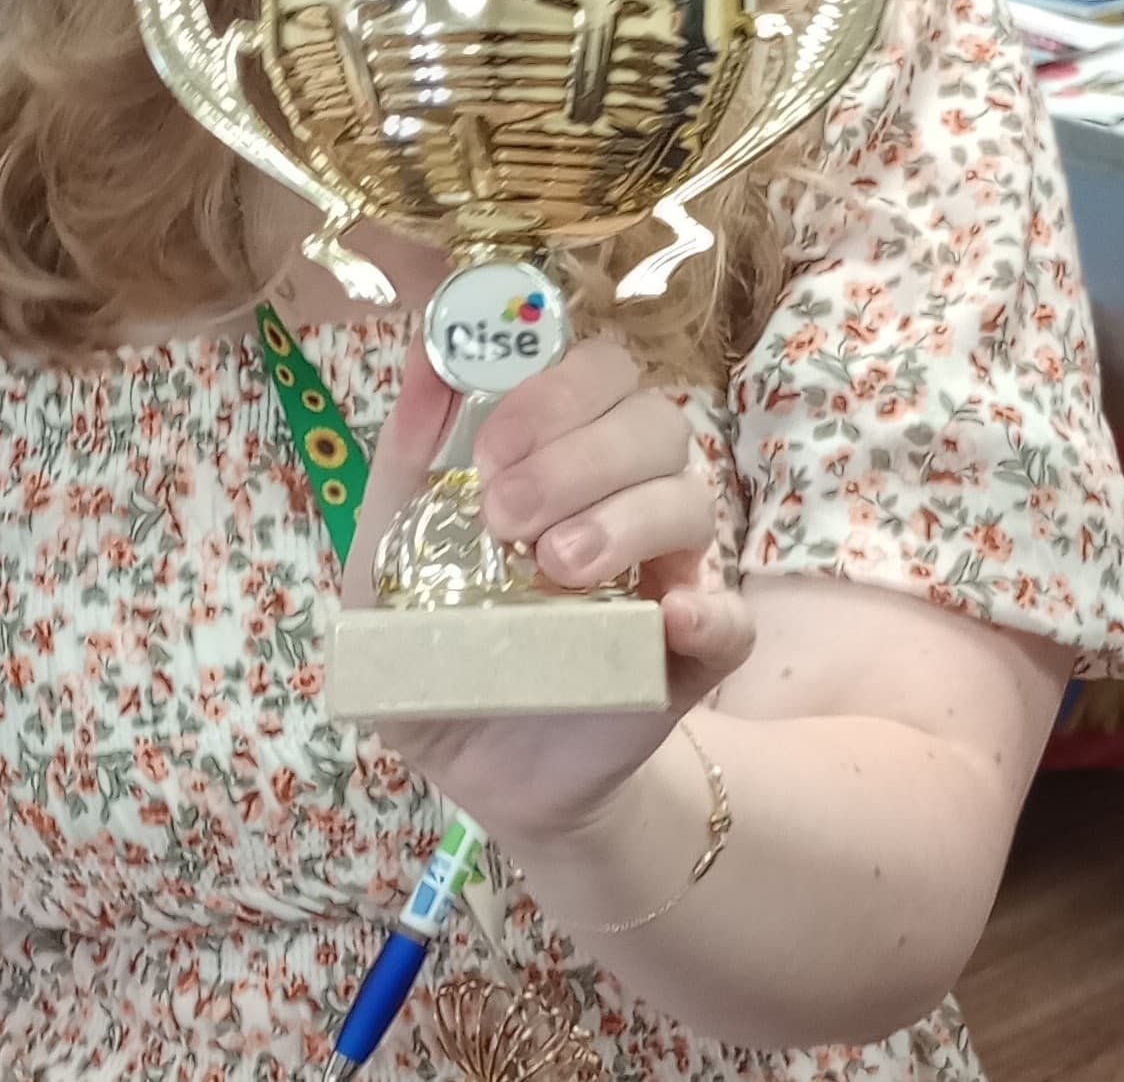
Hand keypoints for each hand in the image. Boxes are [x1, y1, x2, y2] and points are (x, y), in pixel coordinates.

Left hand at [341, 336, 755, 844]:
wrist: (480, 768)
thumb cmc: (440, 641)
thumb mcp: (390, 557)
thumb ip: (405, 458)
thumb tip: (423, 353)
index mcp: (562, 451)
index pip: (597, 368)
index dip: (552, 391)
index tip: (488, 452)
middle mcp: (626, 492)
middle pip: (652, 419)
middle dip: (579, 454)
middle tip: (506, 518)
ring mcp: (669, 571)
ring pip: (691, 499)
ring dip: (624, 520)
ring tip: (553, 571)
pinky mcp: (693, 654)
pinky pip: (733, 617)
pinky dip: (708, 612)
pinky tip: (663, 620)